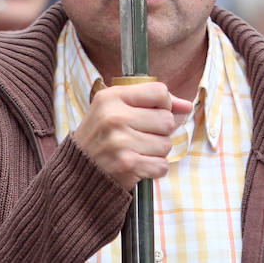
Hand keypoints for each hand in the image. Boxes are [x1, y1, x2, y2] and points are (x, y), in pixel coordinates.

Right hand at [71, 81, 191, 190]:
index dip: (163, 104)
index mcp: (111, 97)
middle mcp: (115, 117)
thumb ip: (152, 102)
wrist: (76, 173)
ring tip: (136, 150)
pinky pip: (162, 165)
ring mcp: (121, 142)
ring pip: (166, 144)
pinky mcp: (128, 166)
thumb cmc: (101, 137)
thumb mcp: (116, 109)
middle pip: (167, 120)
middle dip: (160, 131)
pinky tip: (138, 164)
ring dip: (157, 151)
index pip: (159, 91)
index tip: (152, 112)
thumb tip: (187, 105)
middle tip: (140, 135)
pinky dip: (154, 168)